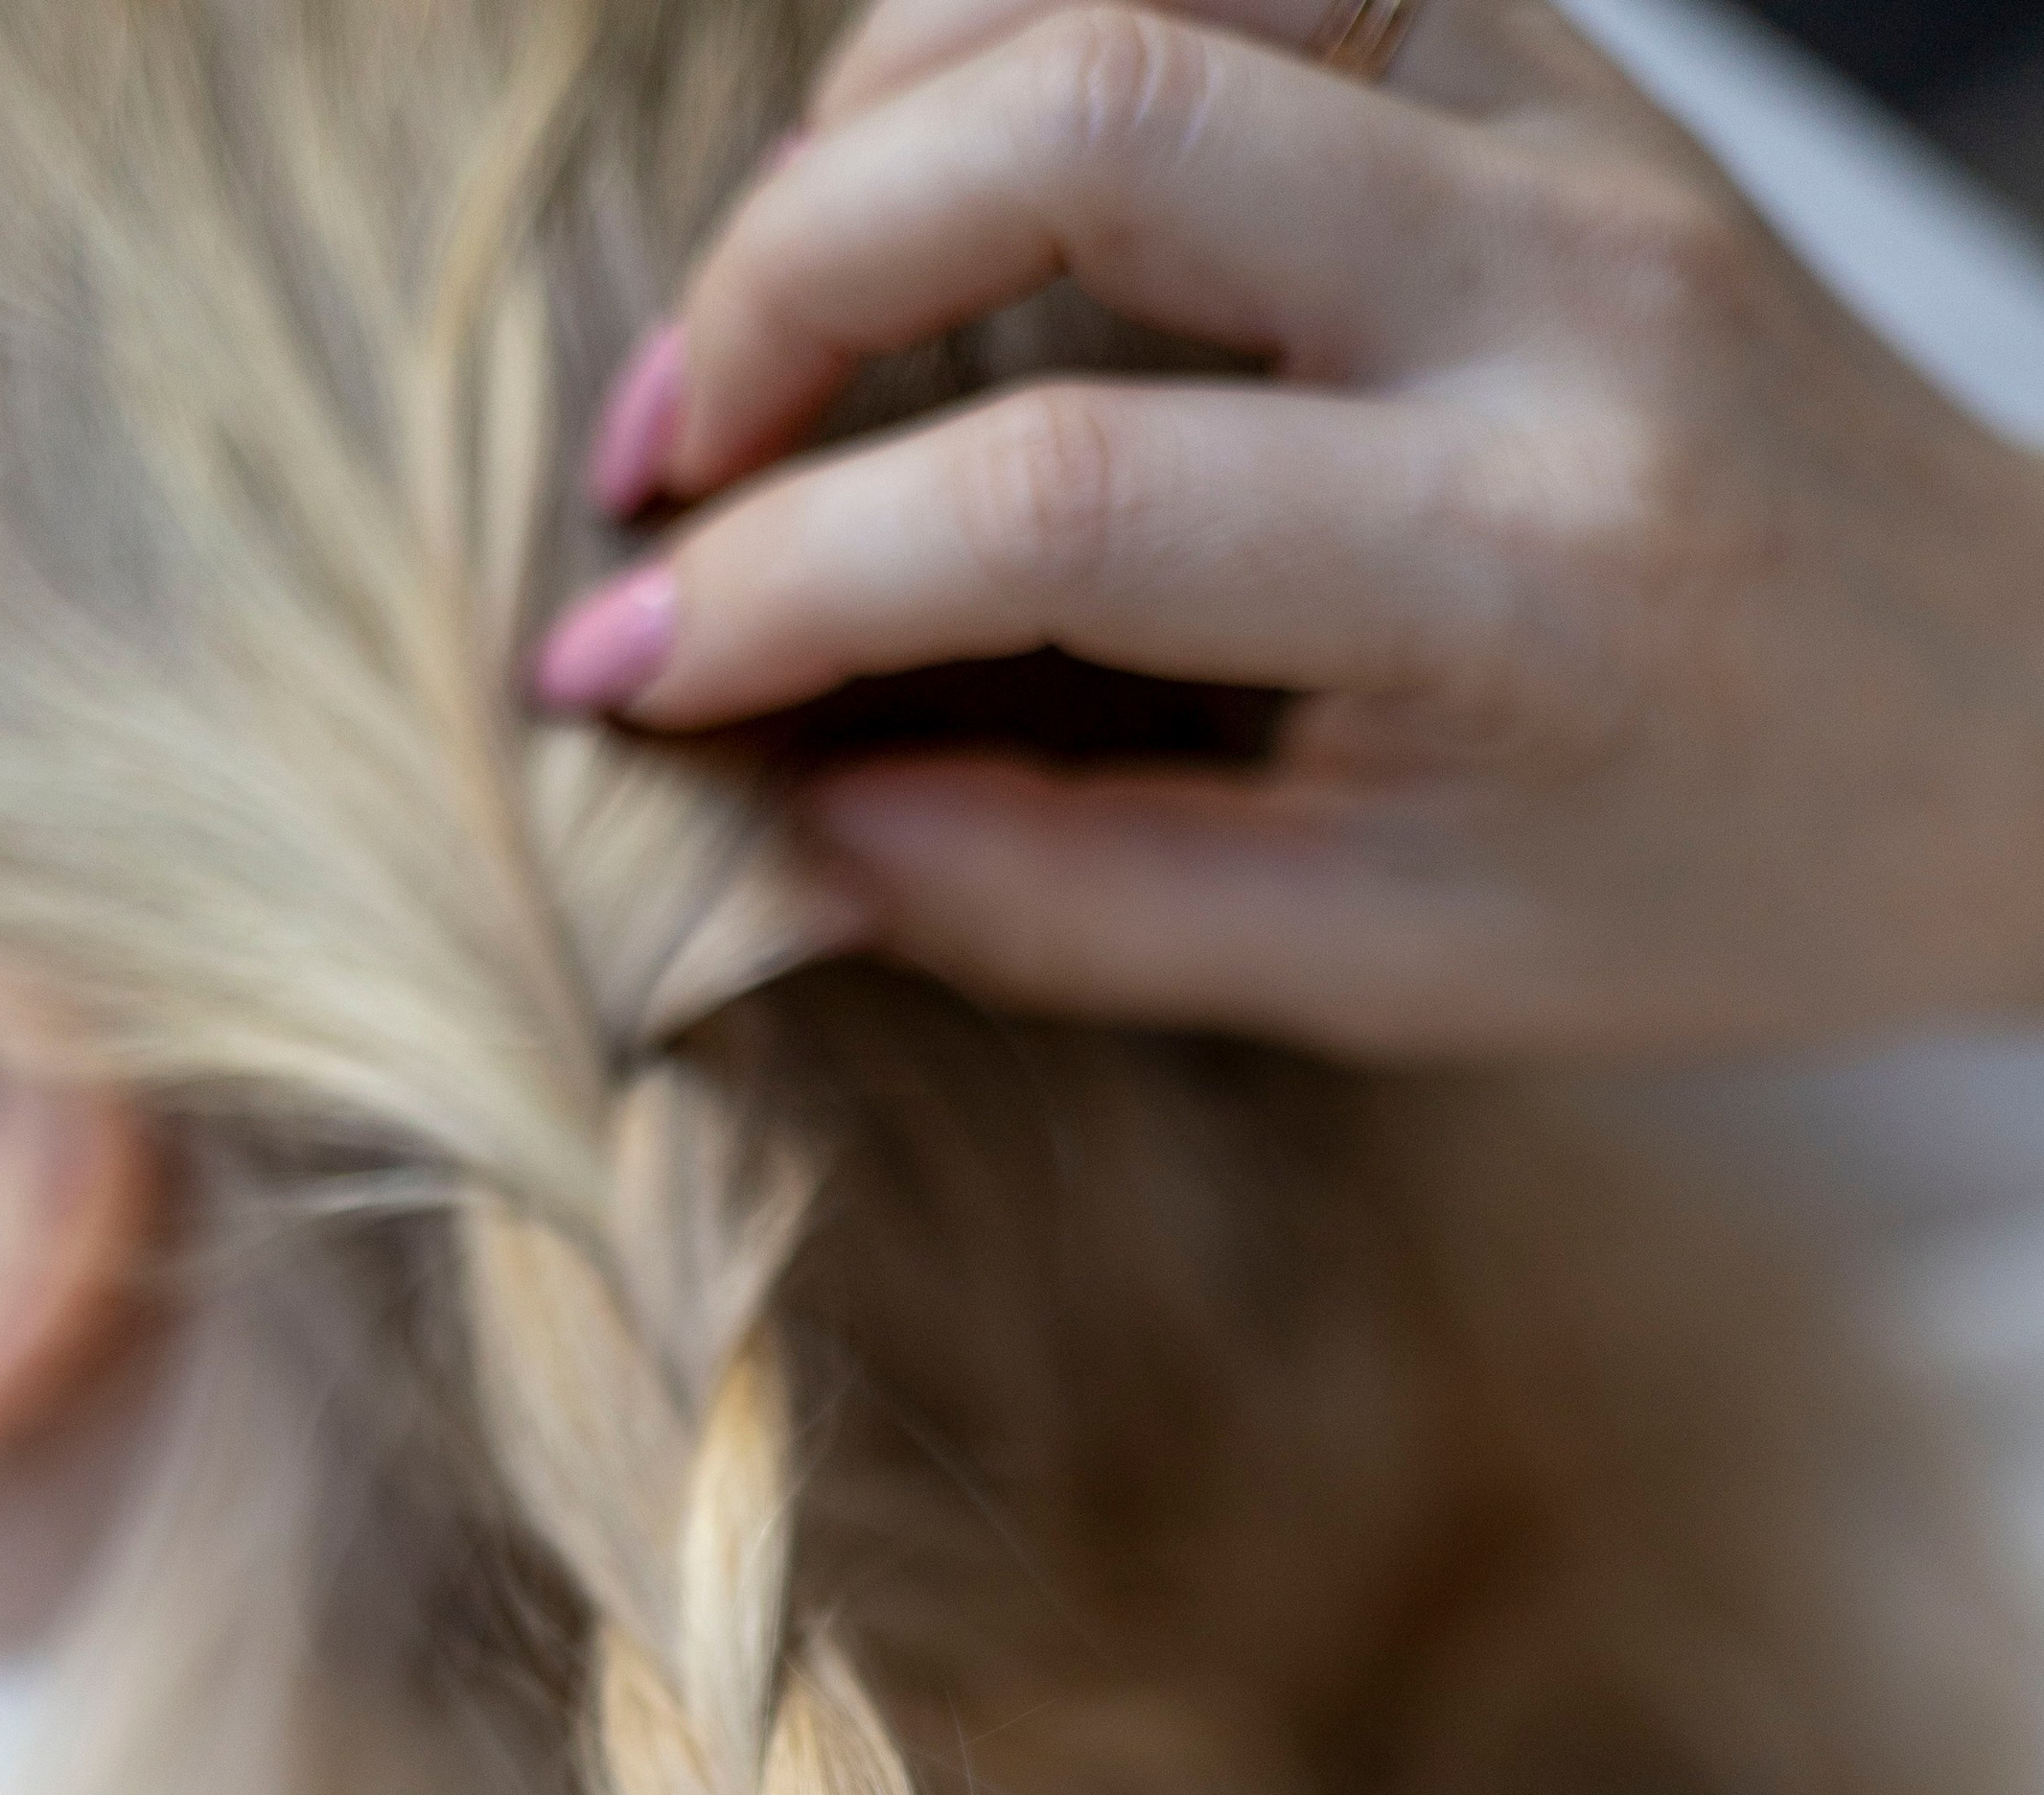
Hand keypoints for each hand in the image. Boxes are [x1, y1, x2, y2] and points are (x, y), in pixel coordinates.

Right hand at [537, 0, 2043, 1060]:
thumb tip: (771, 829)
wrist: (1998, 717)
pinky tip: (938, 197)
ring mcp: (1567, 117)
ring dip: (877, 114)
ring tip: (779, 327)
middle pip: (1077, 113)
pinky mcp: (1546, 38)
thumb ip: (1064, 907)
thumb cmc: (1703, 881)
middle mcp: (1557, 287)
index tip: (617, 678)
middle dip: (783, 274)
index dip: (786, 584)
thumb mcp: (1389, 972)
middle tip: (662, 465)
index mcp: (1528, 573)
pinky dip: (1017, 34)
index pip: (1072, 502)